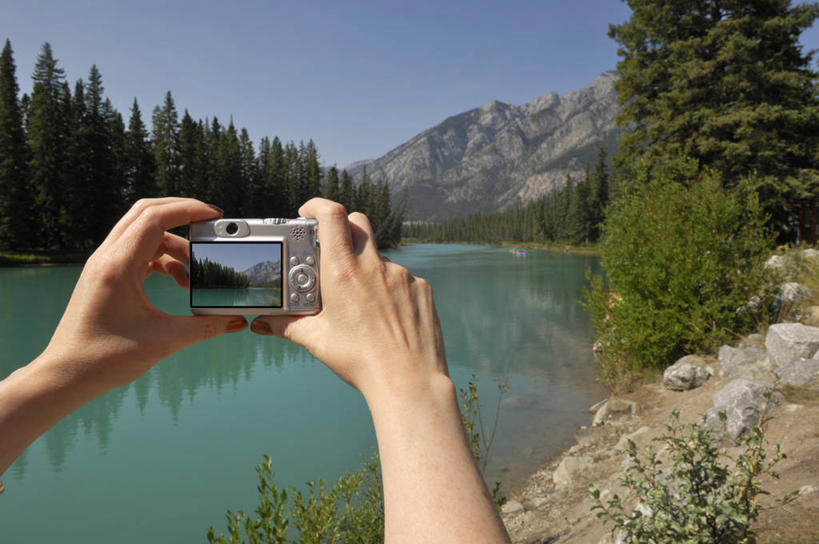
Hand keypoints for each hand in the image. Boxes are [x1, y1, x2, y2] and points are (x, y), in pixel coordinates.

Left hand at [37, 198, 246, 396]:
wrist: (66, 375)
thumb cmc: (104, 359)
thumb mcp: (163, 341)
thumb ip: (204, 327)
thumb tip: (235, 320)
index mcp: (118, 266)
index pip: (154, 218)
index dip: (187, 210)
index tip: (214, 216)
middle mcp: (107, 258)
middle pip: (147, 213)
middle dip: (182, 213)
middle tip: (210, 225)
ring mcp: (105, 265)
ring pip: (144, 232)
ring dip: (175, 244)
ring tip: (195, 273)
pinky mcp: (106, 276)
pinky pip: (139, 251)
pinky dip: (163, 258)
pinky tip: (178, 280)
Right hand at [250, 198, 447, 402]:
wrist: (408, 381)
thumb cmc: (360, 361)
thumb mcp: (317, 341)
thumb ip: (286, 324)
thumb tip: (262, 322)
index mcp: (343, 273)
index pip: (332, 215)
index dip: (317, 205)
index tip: (308, 212)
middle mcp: (374, 267)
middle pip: (358, 223)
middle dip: (342, 229)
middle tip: (331, 252)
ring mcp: (402, 276)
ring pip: (379, 257)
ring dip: (366, 269)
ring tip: (361, 303)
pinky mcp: (421, 288)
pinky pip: (402, 279)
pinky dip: (390, 290)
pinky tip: (386, 317)